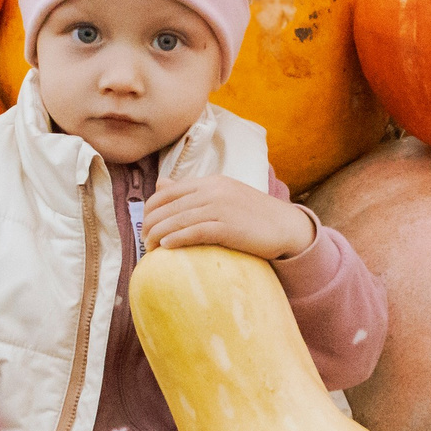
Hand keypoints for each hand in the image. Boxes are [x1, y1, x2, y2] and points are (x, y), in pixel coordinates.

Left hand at [144, 175, 316, 260]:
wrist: (286, 227)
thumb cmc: (253, 216)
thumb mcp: (222, 196)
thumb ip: (192, 191)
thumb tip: (161, 184)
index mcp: (210, 182)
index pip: (167, 191)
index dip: (150, 209)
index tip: (145, 226)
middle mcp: (213, 191)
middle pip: (168, 206)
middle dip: (150, 224)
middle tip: (143, 242)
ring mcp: (221, 208)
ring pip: (177, 219)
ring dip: (158, 235)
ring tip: (149, 248)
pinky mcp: (229, 227)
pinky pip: (194, 231)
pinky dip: (177, 238)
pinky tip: (166, 247)